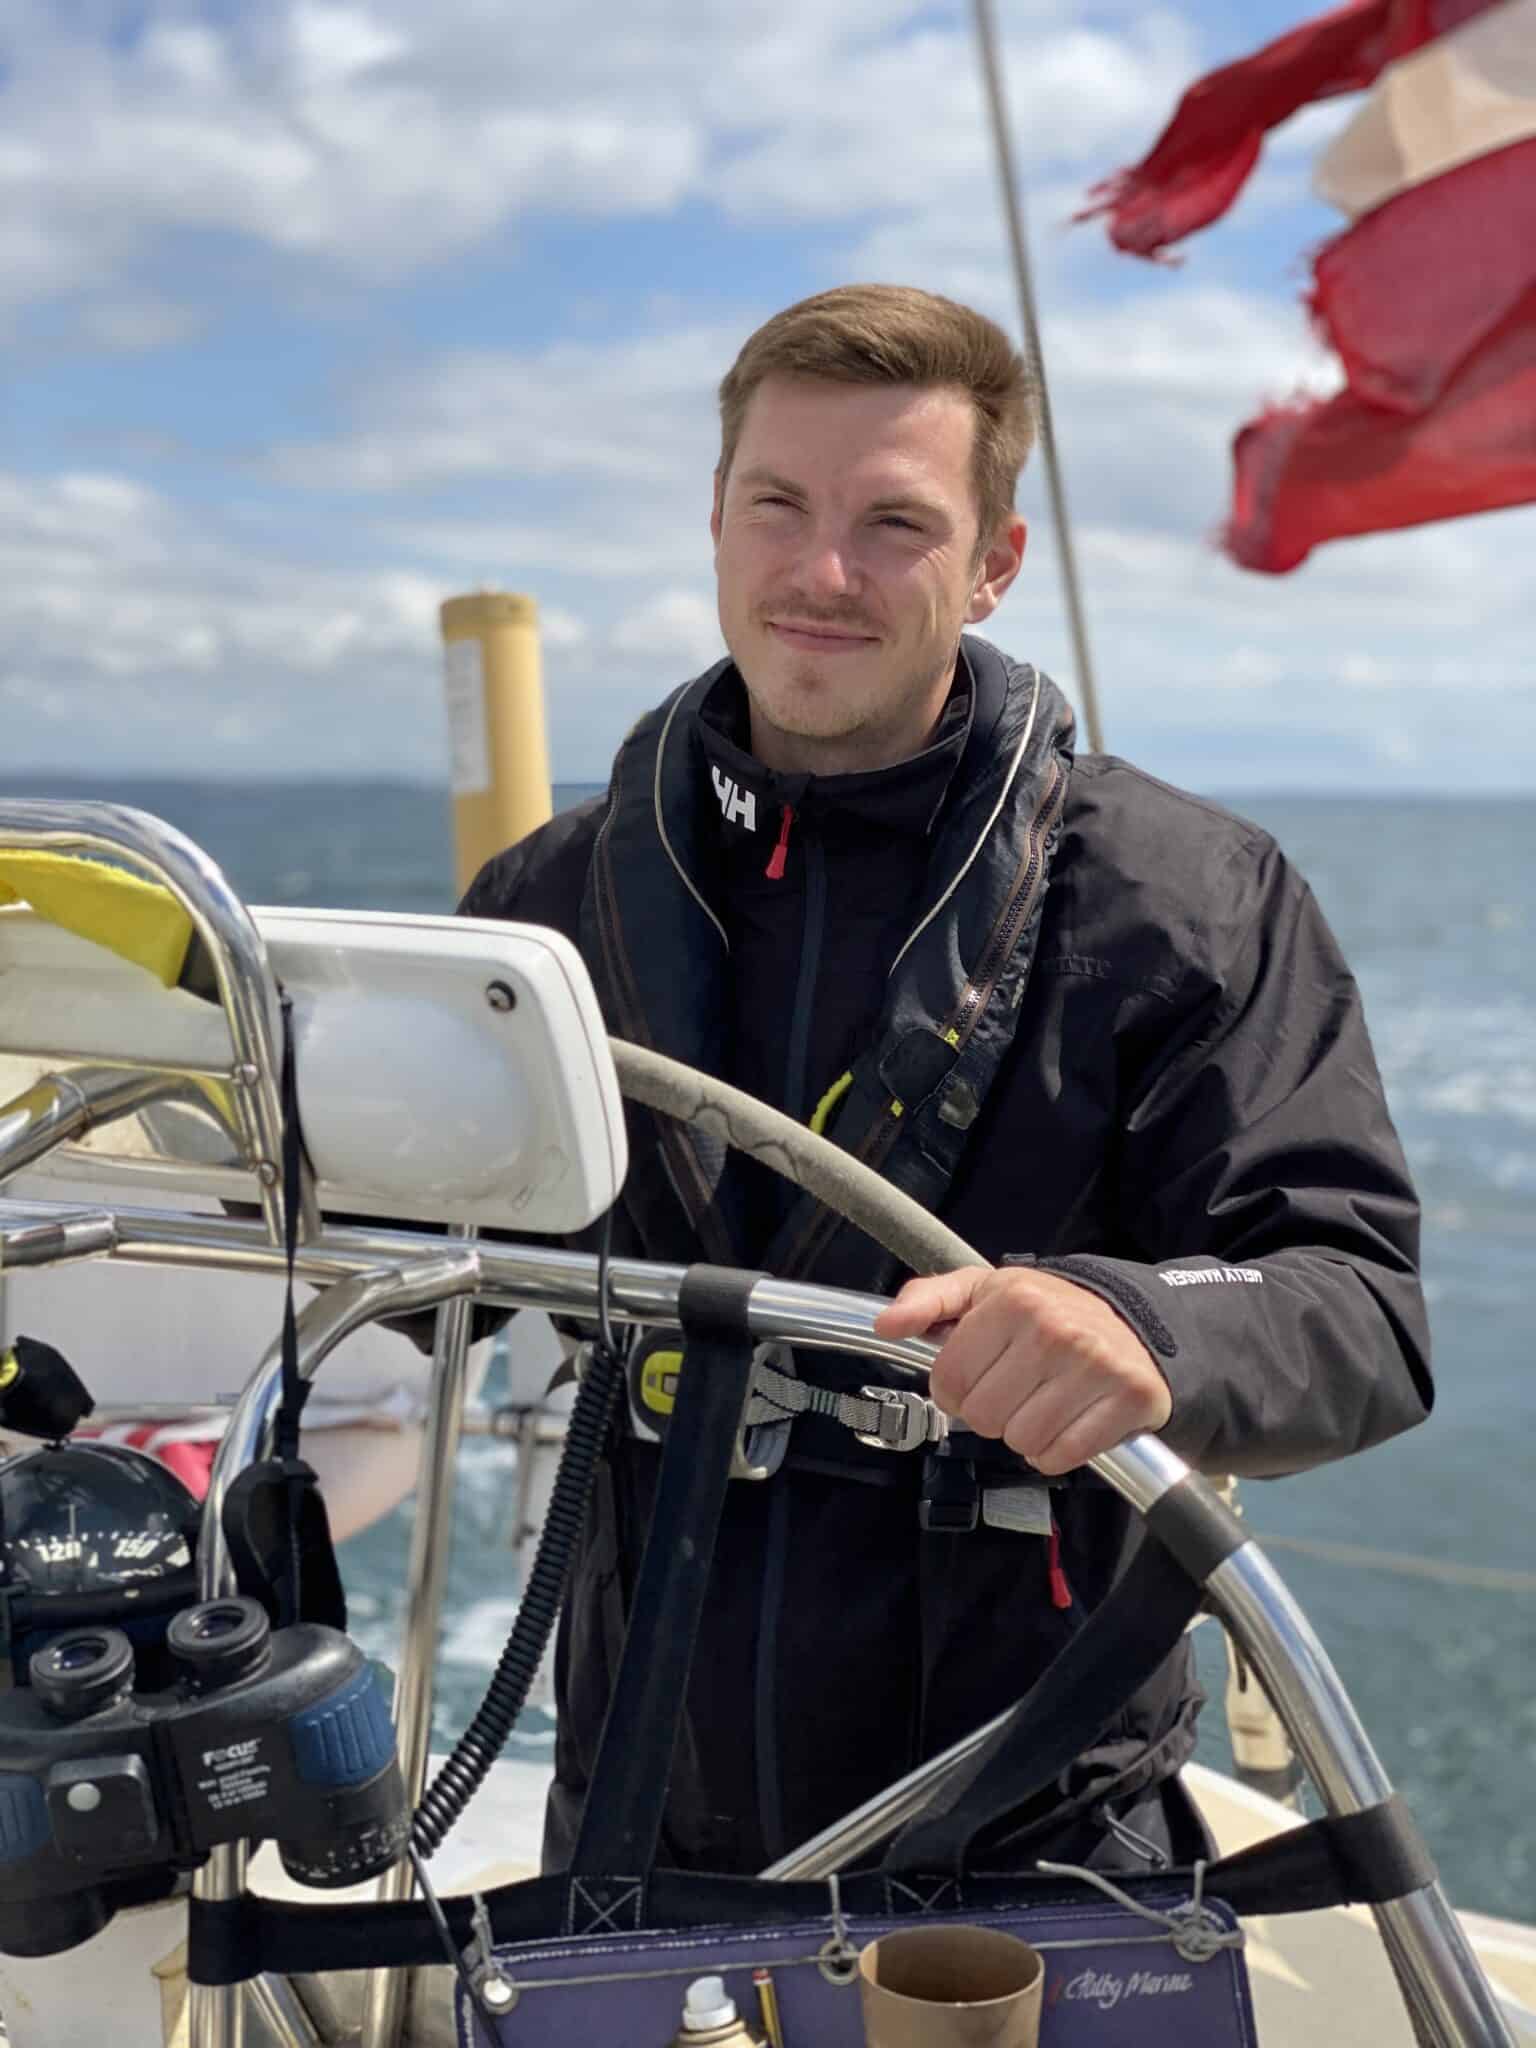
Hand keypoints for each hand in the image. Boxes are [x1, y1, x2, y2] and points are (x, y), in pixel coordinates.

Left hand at [873, 1265, 1171, 1475]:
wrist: (1131, 1320)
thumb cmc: (1048, 1310)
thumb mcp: (983, 1290)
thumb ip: (928, 1301)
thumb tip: (887, 1323)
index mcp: (1013, 1301)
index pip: (949, 1379)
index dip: (954, 1388)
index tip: (978, 1375)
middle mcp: (1055, 1331)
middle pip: (982, 1416)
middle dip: (991, 1411)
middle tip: (1016, 1388)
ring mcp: (1096, 1367)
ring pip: (1021, 1441)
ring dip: (1025, 1433)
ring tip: (1043, 1402)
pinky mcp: (1130, 1399)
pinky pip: (1062, 1457)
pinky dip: (1057, 1451)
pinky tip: (1067, 1421)